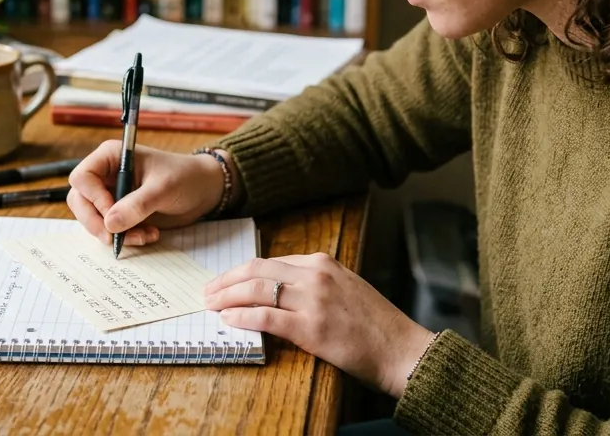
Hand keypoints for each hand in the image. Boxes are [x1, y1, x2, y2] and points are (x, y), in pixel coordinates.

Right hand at [67, 141, 225, 248]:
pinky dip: (125, 237)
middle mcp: (105, 175)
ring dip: (113, 234)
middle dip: (96, 222)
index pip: (82, 178)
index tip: (112, 214)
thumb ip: (137, 204)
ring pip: (92, 219)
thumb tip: (110, 224)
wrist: (203, 191)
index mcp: (111, 157)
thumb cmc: (185, 177)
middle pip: (80, 201)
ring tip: (143, 236)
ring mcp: (110, 195)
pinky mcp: (119, 213)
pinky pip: (109, 229)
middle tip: (114, 239)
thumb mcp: (163, 188)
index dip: (92, 198)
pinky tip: (148, 235)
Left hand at [204, 253, 434, 397]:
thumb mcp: (344, 289)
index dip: (240, 271)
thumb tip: (274, 291)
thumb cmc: (374, 325)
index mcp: (322, 263)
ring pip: (256, 291)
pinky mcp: (312, 329)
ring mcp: (314, 301)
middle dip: (226, 281)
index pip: (269, 261)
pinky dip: (241, 317)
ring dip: (226, 298)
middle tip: (207, 292)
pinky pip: (265, 317)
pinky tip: (228, 320)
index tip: (224, 281)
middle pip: (256, 271)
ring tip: (211, 306)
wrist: (402, 350)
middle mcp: (316, 275)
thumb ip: (313, 284)